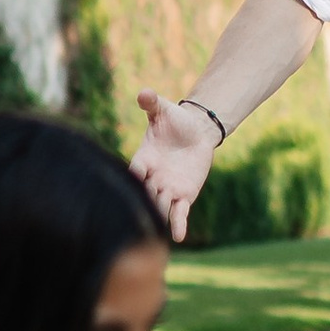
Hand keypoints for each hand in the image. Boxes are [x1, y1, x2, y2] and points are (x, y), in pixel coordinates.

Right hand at [130, 89, 220, 238]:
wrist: (196, 131)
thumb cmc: (175, 120)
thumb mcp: (163, 110)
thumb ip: (152, 103)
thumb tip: (144, 93)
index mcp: (143, 159)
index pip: (134, 172)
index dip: (134, 178)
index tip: (132, 184)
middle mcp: (153, 177)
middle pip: (145, 193)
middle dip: (144, 202)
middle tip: (140, 215)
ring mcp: (168, 189)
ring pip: (160, 205)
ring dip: (158, 216)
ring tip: (156, 232)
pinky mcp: (184, 196)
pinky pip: (179, 212)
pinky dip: (178, 224)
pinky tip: (178, 237)